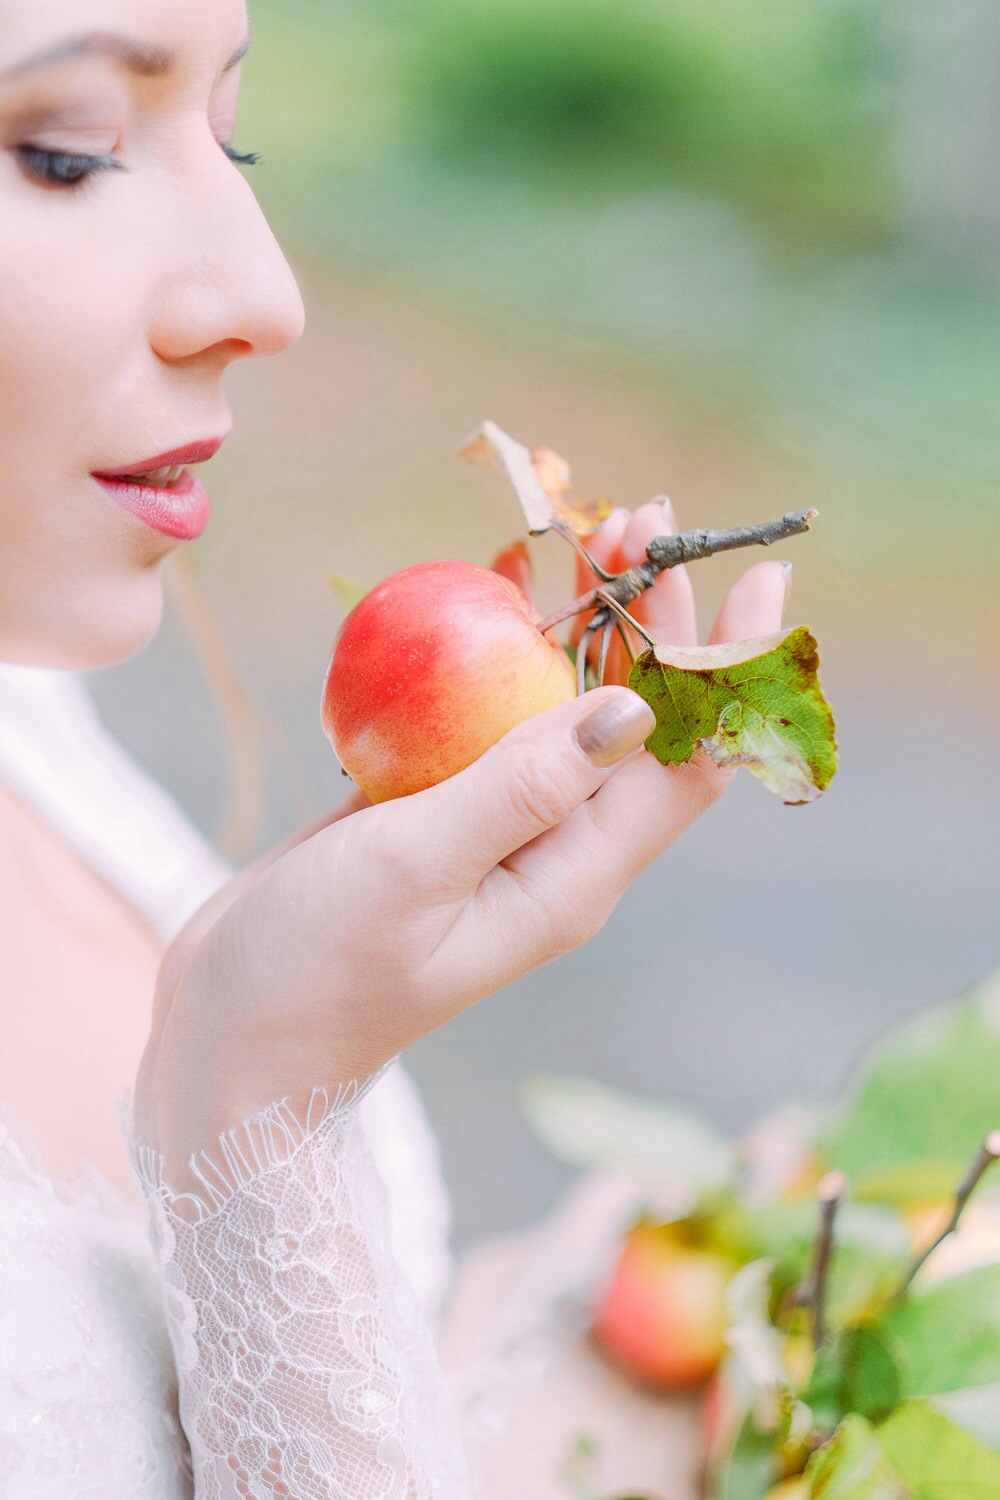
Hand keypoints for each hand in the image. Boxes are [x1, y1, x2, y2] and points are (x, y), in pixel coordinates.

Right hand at [135, 505, 787, 1179]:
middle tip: (641, 518)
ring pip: (567, 709)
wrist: (236, 1030)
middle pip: (639, 722)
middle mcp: (556, 847)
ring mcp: (501, 826)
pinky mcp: (444, 809)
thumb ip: (518, 789)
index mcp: (574, 874)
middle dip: (655, 620)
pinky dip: (501, 649)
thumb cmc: (318, 967)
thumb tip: (631, 709)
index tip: (757, 579)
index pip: (690, 763)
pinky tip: (497, 588)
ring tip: (584, 531)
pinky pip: (495, 715)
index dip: (731, 671)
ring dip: (583, 623)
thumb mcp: (415, 869)